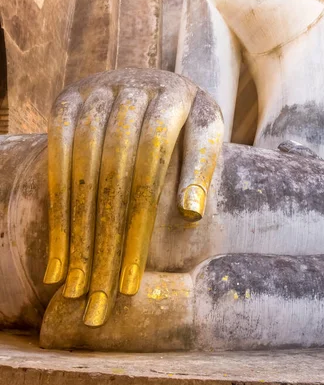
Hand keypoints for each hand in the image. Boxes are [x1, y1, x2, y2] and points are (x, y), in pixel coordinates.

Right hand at [43, 68, 222, 326]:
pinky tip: (56, 254)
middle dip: (105, 240)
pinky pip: (56, 157)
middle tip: (98, 300)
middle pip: (114, 174)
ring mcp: (97, 90)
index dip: (140, 223)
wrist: (151, 84)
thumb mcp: (206, 134)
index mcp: (176, 94)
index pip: (152, 165)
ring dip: (76, 232)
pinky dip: (56, 208)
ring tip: (74, 287)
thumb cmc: (187, 121)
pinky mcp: (68, 99)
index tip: (132, 282)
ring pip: (82, 171)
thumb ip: (202, 168)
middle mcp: (133, 87)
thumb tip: (191, 214)